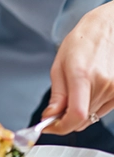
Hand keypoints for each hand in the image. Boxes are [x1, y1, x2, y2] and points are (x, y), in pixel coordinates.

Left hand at [43, 1, 113, 133]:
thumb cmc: (82, 42)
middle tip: (56, 111)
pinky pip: (102, 111)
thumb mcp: (59, 65)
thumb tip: (50, 116)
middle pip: (82, 119)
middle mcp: (102, 84)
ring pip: (91, 117)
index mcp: (82, 75)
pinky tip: (87, 91)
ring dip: (79, 113)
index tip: (50, 126)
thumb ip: (57, 94)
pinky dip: (91, 108)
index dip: (61, 127)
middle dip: (66, 120)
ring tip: (75, 92)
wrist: (106, 30)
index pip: (76, 115)